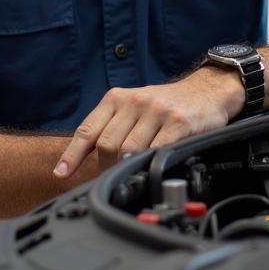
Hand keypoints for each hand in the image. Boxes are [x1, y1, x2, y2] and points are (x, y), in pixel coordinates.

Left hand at [53, 64, 244, 177]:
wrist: (207, 91)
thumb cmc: (167, 104)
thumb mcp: (134, 107)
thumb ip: (113, 127)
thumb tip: (90, 161)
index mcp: (117, 97)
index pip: (88, 129)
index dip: (72, 154)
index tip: (61, 173)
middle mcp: (135, 101)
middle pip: (106, 144)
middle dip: (105, 167)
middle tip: (111, 178)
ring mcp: (156, 111)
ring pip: (128, 149)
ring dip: (126, 168)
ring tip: (130, 176)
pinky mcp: (178, 122)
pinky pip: (157, 150)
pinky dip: (149, 165)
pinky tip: (150, 169)